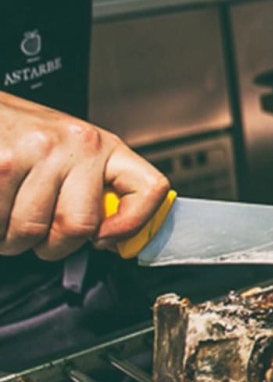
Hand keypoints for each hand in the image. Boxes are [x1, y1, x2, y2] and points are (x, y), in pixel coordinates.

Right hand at [0, 92, 169, 260]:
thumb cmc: (22, 138)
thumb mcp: (69, 155)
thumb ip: (91, 191)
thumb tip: (111, 240)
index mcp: (103, 145)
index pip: (150, 188)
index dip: (134, 224)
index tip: (107, 238)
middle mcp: (78, 144)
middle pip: (79, 227)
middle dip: (51, 244)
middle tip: (37, 229)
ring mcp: (39, 150)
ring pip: (30, 232)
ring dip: (11, 238)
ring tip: (8, 211)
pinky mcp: (3, 163)